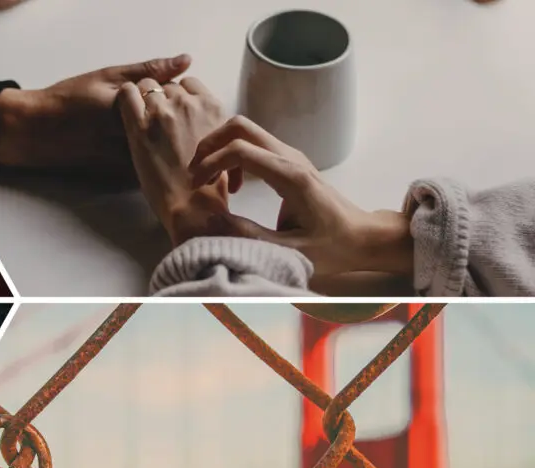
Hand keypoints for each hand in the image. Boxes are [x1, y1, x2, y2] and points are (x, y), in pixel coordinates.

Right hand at [0, 54, 192, 173]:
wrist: (37, 131)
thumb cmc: (70, 98)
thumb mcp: (108, 76)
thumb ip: (148, 70)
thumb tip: (186, 61)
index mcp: (131, 109)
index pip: (174, 101)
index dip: (177, 94)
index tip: (169, 90)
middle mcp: (129, 138)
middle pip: (173, 128)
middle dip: (176, 119)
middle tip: (164, 109)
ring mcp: (125, 159)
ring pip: (164, 150)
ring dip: (168, 140)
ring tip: (161, 129)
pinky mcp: (121, 174)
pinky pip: (150, 165)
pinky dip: (156, 156)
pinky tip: (149, 147)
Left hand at [116, 76, 233, 245]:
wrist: (193, 205)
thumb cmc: (210, 186)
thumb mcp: (224, 147)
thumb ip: (214, 127)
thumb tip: (206, 124)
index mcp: (212, 107)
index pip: (190, 84)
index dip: (180, 95)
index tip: (174, 109)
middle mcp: (188, 104)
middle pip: (168, 85)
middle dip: (162, 98)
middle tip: (156, 119)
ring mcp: (163, 113)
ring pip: (147, 85)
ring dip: (143, 98)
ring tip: (140, 118)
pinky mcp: (139, 126)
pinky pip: (127, 94)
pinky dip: (125, 97)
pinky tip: (125, 108)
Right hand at [189, 116, 412, 275]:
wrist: (362, 237)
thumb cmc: (331, 246)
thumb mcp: (287, 251)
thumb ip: (247, 235)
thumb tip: (210, 220)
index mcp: (290, 177)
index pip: (240, 150)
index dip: (210, 164)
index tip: (196, 186)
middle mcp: (290, 158)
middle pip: (240, 126)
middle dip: (210, 145)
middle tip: (196, 175)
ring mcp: (291, 155)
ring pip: (245, 131)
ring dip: (219, 149)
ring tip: (210, 181)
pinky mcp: (289, 161)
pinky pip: (253, 144)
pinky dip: (232, 156)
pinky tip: (233, 186)